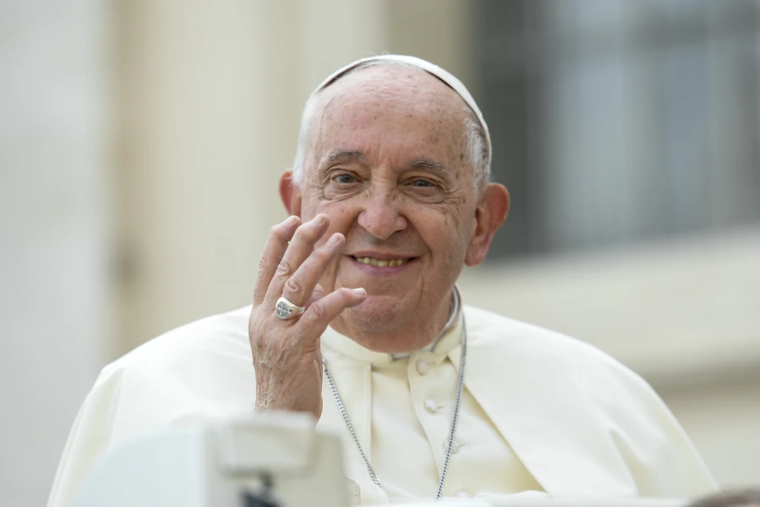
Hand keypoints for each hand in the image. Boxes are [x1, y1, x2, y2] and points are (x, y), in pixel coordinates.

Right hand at [249, 214, 365, 417]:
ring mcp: (276, 332)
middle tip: (321, 218)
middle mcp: (263, 318)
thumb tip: (319, 287)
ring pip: (297, 286)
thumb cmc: (287, 376)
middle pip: (282, 269)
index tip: (292, 219)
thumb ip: (300, 311)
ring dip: (319, 259)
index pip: (265, 269)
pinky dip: (339, 299)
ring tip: (338, 239)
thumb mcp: (291, 337)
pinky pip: (318, 314)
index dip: (277, 241)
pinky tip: (357, 292)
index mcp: (259, 314)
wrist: (279, 415)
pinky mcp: (295, 347)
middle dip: (301, 240)